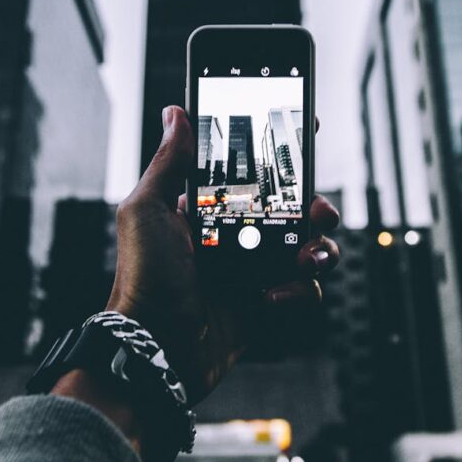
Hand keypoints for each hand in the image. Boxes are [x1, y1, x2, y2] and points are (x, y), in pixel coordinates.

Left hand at [107, 105, 339, 404]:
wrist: (155, 349)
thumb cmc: (143, 280)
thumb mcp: (147, 211)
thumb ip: (169, 163)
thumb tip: (175, 112)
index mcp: (210, 210)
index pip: (253, 174)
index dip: (281, 157)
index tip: (304, 133)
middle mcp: (236, 238)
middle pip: (293, 209)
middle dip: (313, 204)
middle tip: (315, 208)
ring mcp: (255, 272)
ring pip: (309, 247)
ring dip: (318, 248)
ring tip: (307, 256)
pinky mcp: (267, 305)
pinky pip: (305, 290)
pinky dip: (298, 291)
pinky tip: (270, 295)